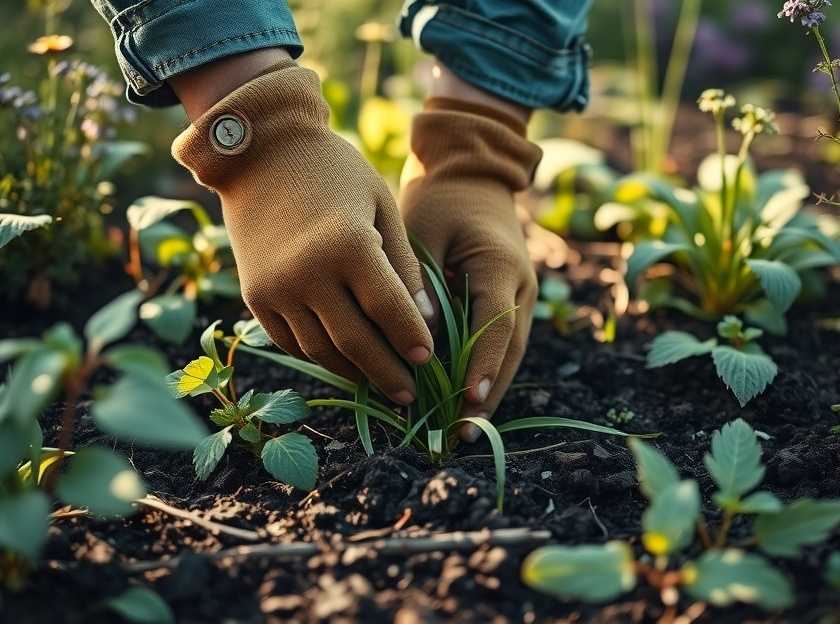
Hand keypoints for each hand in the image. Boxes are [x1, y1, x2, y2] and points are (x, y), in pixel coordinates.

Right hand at [172, 61, 433, 404]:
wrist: (261, 153)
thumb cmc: (335, 173)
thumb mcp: (381, 206)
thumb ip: (403, 265)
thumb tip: (426, 321)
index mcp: (348, 245)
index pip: (389, 310)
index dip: (412, 339)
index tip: (430, 358)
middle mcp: (307, 274)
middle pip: (355, 342)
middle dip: (387, 373)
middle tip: (410, 394)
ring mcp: (276, 289)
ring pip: (321, 350)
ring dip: (354, 372)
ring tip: (380, 384)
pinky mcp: (255, 297)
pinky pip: (292, 342)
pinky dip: (320, 356)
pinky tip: (344, 362)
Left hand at [400, 99, 542, 434]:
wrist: (468, 177)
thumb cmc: (437, 202)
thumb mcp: (423, 235)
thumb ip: (423, 286)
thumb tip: (419, 340)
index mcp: (500, 266)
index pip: (494, 326)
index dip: (481, 366)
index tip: (466, 402)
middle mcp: (519, 285)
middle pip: (508, 349)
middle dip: (487, 393)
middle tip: (463, 433)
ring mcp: (520, 294)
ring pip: (508, 351)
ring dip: (489, 390)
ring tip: (465, 428)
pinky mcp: (509, 300)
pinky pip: (500, 342)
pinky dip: (485, 371)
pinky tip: (465, 399)